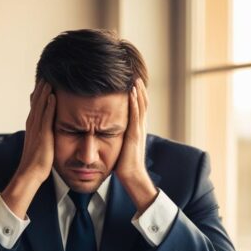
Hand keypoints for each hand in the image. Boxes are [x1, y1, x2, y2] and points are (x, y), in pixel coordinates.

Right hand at [18, 80, 55, 182]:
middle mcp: (32, 123)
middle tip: (46, 73)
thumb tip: (47, 128)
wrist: (30, 172)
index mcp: (32, 124)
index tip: (45, 80)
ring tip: (49, 78)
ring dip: (44, 91)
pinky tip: (52, 95)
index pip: (35, 103)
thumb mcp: (40, 142)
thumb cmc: (37, 161)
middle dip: (41, 87)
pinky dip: (49, 105)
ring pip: (40, 105)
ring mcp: (36, 128)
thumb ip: (43, 132)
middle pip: (36, 100)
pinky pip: (46, 116)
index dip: (39, 92)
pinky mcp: (42, 134)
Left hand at [115, 78, 157, 212]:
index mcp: (136, 129)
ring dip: (138, 91)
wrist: (131, 176)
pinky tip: (132, 92)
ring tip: (135, 77)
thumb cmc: (124, 164)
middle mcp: (139, 127)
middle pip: (142, 102)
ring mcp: (138, 130)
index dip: (137, 94)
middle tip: (135, 73)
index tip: (132, 81)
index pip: (138, 107)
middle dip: (139, 88)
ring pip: (141, 106)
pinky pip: (136, 115)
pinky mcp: (134, 135)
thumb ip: (118, 136)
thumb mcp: (120, 145)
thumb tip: (108, 130)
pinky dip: (135, 102)